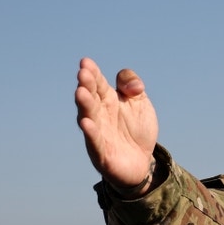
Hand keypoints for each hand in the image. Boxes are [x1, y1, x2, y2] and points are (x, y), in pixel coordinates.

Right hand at [74, 57, 158, 195]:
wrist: (142, 162)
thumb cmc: (137, 129)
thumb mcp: (140, 103)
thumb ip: (134, 86)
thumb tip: (132, 86)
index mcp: (108, 100)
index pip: (98, 84)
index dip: (92, 73)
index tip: (86, 62)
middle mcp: (99, 115)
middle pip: (91, 98)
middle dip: (86, 86)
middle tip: (83, 73)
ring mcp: (98, 133)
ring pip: (89, 117)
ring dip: (85, 105)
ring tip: (81, 92)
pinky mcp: (102, 153)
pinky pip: (94, 142)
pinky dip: (90, 132)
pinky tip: (86, 122)